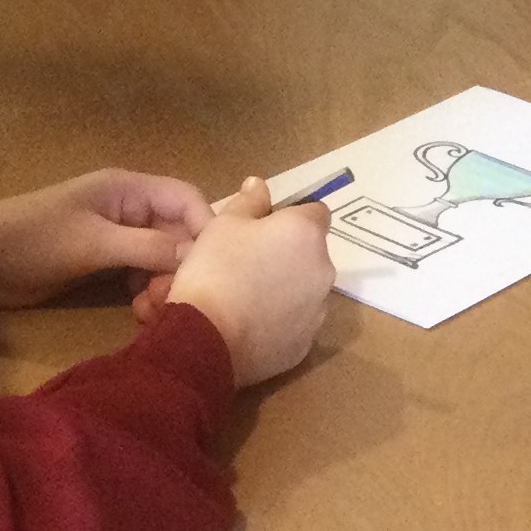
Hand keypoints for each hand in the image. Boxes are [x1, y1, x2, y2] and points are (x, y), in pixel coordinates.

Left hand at [0, 169, 212, 310]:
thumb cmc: (33, 240)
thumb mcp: (92, 243)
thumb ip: (145, 247)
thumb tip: (195, 254)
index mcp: (128, 190)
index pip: (186, 199)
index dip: (205, 229)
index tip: (214, 269)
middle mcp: (128, 208)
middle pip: (177, 232)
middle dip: (181, 266)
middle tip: (171, 300)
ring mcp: (114, 236)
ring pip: (160, 258)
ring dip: (163, 284)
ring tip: (150, 311)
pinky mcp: (101, 262)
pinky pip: (139, 274)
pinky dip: (144, 292)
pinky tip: (138, 313)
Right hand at [165, 178, 334, 386]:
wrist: (208, 341)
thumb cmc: (215, 271)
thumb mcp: (223, 225)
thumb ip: (248, 202)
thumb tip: (260, 185)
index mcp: (306, 234)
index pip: (315, 211)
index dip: (291, 216)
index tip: (264, 227)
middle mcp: (323, 270)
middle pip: (311, 253)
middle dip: (288, 254)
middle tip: (248, 262)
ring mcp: (318, 311)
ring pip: (306, 289)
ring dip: (286, 287)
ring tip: (246, 297)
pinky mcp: (306, 344)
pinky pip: (296, 323)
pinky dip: (280, 320)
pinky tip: (249, 324)